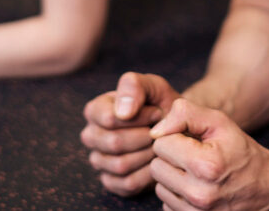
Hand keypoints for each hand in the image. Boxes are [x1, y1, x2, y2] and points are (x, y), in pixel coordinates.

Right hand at [81, 72, 181, 195]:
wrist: (177, 128)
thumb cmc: (162, 104)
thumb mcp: (152, 86)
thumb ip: (134, 86)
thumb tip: (123, 112)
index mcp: (95, 110)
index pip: (109, 119)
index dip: (139, 117)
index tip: (157, 113)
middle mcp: (91, 136)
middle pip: (114, 143)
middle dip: (145, 137)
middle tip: (161, 131)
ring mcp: (99, 161)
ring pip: (121, 165)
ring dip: (148, 154)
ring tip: (160, 144)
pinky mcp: (112, 182)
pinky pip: (128, 183)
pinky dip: (149, 173)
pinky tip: (157, 160)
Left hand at [150, 99, 268, 209]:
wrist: (266, 187)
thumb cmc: (240, 151)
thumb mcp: (219, 122)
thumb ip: (185, 114)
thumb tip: (155, 131)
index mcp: (206, 166)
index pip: (160, 144)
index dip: (175, 137)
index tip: (193, 141)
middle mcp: (199, 195)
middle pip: (156, 167)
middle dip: (171, 158)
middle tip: (194, 156)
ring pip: (159, 187)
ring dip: (173, 177)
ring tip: (197, 173)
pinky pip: (166, 204)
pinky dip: (178, 195)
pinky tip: (197, 188)